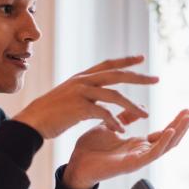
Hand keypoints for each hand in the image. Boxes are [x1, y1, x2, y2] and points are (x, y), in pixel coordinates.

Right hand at [12, 55, 156, 138]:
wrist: (31, 122)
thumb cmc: (51, 113)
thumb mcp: (69, 96)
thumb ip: (85, 92)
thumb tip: (97, 93)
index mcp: (82, 77)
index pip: (109, 64)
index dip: (126, 61)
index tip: (142, 58)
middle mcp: (83, 81)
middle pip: (117, 75)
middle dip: (139, 77)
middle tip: (156, 79)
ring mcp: (81, 93)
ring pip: (114, 95)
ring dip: (132, 106)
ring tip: (145, 115)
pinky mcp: (78, 107)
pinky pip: (103, 113)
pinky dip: (115, 122)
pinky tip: (122, 130)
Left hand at [62, 109, 188, 188]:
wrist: (75, 165)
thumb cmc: (90, 150)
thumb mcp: (110, 126)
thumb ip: (126, 118)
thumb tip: (141, 108)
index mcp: (138, 144)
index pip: (164, 132)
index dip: (176, 121)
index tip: (187, 109)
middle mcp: (142, 152)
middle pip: (170, 139)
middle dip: (183, 125)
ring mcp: (139, 159)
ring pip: (166, 146)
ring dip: (178, 132)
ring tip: (188, 118)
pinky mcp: (132, 164)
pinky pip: (151, 154)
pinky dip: (162, 143)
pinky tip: (169, 131)